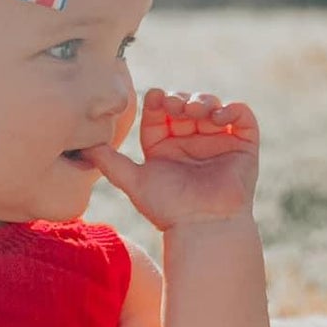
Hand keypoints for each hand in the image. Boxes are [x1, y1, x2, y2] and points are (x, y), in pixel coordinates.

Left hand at [84, 87, 260, 231]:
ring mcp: (218, 141)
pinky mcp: (243, 145)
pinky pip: (242, 116)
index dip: (158, 101)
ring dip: (204, 100)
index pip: (160, 113)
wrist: (203, 227)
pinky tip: (219, 115)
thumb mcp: (134, 182)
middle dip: (181, 99)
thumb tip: (83, 147)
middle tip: (176, 106)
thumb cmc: (169, 210)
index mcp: (165, 146)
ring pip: (212, 105)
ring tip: (196, 111)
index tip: (155, 98)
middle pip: (185, 104)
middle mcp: (191, 140)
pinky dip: (233, 108)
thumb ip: (110, 163)